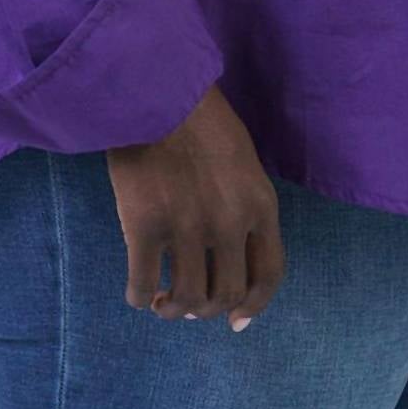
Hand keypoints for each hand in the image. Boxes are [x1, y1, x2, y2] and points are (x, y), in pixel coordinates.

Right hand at [107, 84, 284, 330]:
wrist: (157, 86)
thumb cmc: (199, 115)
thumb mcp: (242, 159)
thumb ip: (243, 203)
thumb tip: (230, 250)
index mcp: (260, 204)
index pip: (269, 274)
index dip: (253, 306)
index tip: (236, 321)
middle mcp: (230, 223)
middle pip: (227, 294)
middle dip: (208, 309)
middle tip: (190, 304)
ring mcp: (187, 228)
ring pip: (187, 299)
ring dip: (174, 310)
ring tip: (163, 303)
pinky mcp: (144, 227)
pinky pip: (142, 285)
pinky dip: (140, 297)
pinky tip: (137, 292)